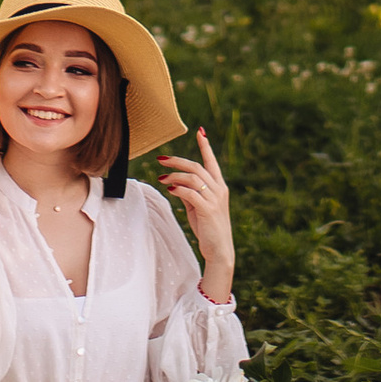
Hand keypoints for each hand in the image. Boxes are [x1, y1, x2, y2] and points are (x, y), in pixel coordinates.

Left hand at [154, 128, 232, 301]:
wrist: (219, 250)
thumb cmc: (208, 228)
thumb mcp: (198, 207)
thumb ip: (190, 193)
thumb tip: (175, 184)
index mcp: (219, 187)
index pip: (211, 162)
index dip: (206, 146)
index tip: (200, 132)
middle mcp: (219, 190)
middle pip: (197, 167)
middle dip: (178, 161)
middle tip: (161, 159)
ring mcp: (215, 199)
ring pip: (193, 178)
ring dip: (174, 176)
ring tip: (161, 178)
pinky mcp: (208, 210)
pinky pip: (191, 193)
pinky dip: (179, 189)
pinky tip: (170, 189)